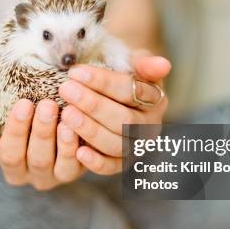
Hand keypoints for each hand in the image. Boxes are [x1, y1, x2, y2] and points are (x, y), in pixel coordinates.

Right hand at [0, 100, 85, 190]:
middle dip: (42, 132)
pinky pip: (84, 163)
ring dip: (64, 142)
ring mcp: (61, 176)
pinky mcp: (83, 170)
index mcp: (13, 170)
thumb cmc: (18, 119)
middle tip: (47, 105)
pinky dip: (84, 146)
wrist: (47, 118)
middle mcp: (36, 178)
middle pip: (38, 160)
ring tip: (67, 117)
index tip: (23, 103)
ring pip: (62, 165)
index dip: (16, 130)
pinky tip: (83, 125)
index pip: (11, 155)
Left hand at [57, 51, 169, 175]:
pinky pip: (111, 167)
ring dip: (90, 130)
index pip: (131, 91)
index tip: (76, 72)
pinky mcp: (121, 163)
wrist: (108, 93)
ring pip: (117, 144)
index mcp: (155, 98)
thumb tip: (163, 64)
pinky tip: (78, 151)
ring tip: (67, 114)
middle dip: (93, 105)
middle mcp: (150, 125)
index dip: (103, 82)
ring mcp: (136, 146)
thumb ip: (143, 62)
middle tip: (66, 90)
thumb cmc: (118, 74)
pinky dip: (96, 162)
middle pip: (124, 120)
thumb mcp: (129, 62)